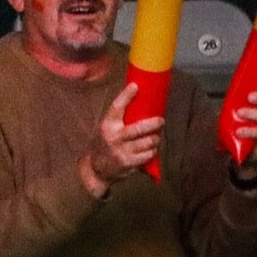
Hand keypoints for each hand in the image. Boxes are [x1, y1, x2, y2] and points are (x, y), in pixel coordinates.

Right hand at [79, 83, 163, 197]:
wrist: (96, 169)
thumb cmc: (105, 145)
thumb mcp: (106, 130)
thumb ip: (118, 120)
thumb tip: (138, 102)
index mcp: (107, 125)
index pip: (116, 107)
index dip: (126, 96)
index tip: (135, 86)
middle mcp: (114, 137)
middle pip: (138, 128)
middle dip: (153, 124)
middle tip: (161, 120)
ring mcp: (121, 151)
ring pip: (147, 142)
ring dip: (155, 139)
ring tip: (156, 137)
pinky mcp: (129, 163)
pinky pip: (148, 155)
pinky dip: (152, 151)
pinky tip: (151, 149)